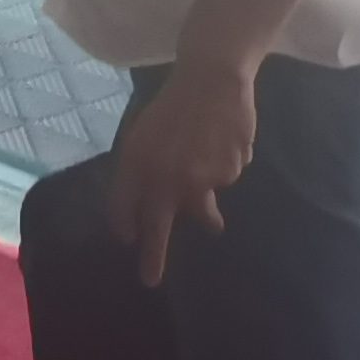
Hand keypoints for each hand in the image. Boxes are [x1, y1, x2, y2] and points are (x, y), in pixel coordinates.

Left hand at [106, 60, 259, 286]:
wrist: (211, 78)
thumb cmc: (171, 107)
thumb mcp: (142, 137)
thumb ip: (138, 175)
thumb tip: (133, 220)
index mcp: (143, 165)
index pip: (127, 209)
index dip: (127, 227)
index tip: (128, 243)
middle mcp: (171, 177)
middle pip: (160, 228)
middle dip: (154, 257)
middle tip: (150, 281)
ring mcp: (205, 176)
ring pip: (203, 201)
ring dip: (203, 193)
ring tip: (203, 154)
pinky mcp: (232, 169)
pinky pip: (226, 178)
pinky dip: (223, 166)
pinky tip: (221, 140)